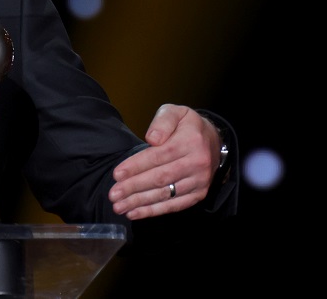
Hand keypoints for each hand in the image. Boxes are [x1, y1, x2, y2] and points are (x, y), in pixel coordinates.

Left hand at [108, 104, 220, 219]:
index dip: (136, 166)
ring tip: (119, 206)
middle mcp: (197, 163)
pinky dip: (154, 211)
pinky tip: (136, 213)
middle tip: (113, 194)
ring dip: (140, 203)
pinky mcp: (199, 194)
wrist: (214, 140)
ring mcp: (199, 181)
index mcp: (190, 141)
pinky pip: (174, 205)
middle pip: (160, 178)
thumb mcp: (175, 112)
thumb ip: (162, 121)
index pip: (158, 156)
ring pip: (165, 194)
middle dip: (134, 187)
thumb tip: (152, 138)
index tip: (117, 174)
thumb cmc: (187, 126)